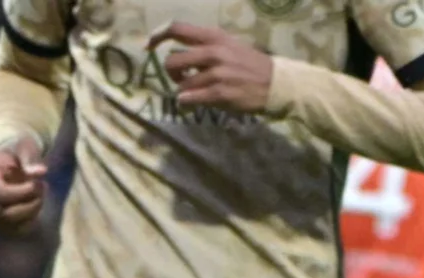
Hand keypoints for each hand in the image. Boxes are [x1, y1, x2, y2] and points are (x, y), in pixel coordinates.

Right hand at [0, 137, 49, 233]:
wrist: (12, 158)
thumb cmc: (19, 149)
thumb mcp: (26, 147)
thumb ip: (31, 159)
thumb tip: (41, 172)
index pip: (1, 195)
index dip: (24, 193)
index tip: (41, 182)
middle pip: (3, 213)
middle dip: (29, 204)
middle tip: (44, 187)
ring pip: (9, 224)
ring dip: (31, 212)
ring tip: (41, 195)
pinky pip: (12, 230)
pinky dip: (29, 222)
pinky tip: (37, 206)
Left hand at [152, 24, 275, 112]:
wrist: (276, 82)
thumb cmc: (248, 64)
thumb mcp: (229, 45)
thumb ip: (204, 46)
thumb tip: (177, 53)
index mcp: (214, 37)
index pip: (177, 28)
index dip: (157, 36)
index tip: (148, 47)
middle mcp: (214, 52)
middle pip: (172, 61)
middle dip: (171, 73)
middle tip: (180, 78)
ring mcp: (217, 73)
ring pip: (180, 84)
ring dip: (183, 91)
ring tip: (195, 92)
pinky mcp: (219, 93)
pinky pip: (189, 99)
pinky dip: (186, 102)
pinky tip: (193, 102)